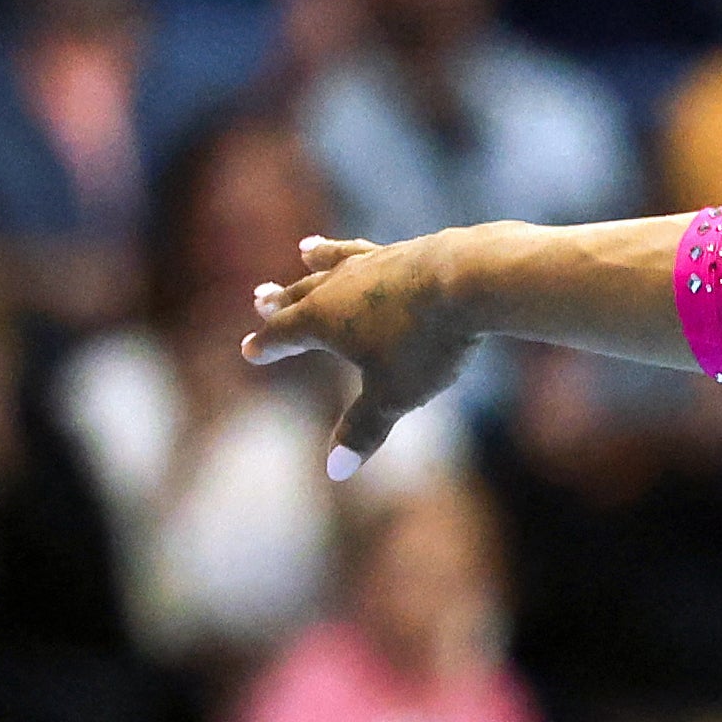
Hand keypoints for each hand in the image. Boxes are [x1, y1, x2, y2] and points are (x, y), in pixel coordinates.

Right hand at [243, 233, 475, 474]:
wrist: (472, 278)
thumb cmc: (427, 341)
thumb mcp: (393, 394)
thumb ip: (363, 429)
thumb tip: (335, 472)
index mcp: (323, 320)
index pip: (284, 334)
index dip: (266, 346)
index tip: (249, 351)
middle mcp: (339, 285)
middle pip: (302, 295)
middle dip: (282, 302)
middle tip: (260, 298)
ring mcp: (374, 262)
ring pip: (337, 264)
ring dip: (319, 263)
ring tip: (306, 251)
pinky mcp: (409, 249)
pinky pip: (375, 250)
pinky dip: (364, 250)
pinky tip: (370, 250)